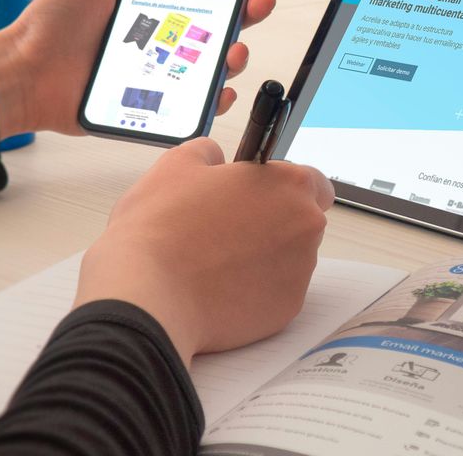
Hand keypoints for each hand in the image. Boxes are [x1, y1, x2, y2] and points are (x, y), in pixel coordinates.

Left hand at [0, 0, 275, 137]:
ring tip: (233, 50)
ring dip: (233, 57)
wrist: (24, 74)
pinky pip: (191, 105)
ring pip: (211, 66)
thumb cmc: (51, 25)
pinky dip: (212, 101)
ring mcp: (158, 72)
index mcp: (150, 7)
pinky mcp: (150, 105)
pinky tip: (218, 91)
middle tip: (258, 1)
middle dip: (247, 12)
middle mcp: (159, 39)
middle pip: (218, 26)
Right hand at [73, 138, 333, 364]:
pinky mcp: (286, 310)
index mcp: (288, 185)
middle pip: (301, 221)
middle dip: (272, 222)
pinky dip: (254, 290)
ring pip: (289, 259)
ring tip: (215, 261)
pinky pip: (275, 293)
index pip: (312, 181)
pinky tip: (218, 287)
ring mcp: (299, 272)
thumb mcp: (177, 165)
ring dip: (263, 257)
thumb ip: (208, 152)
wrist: (150, 297)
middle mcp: (305, 227)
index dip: (282, 187)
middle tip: (226, 228)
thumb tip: (216, 159)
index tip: (256, 195)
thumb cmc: (162, 228)